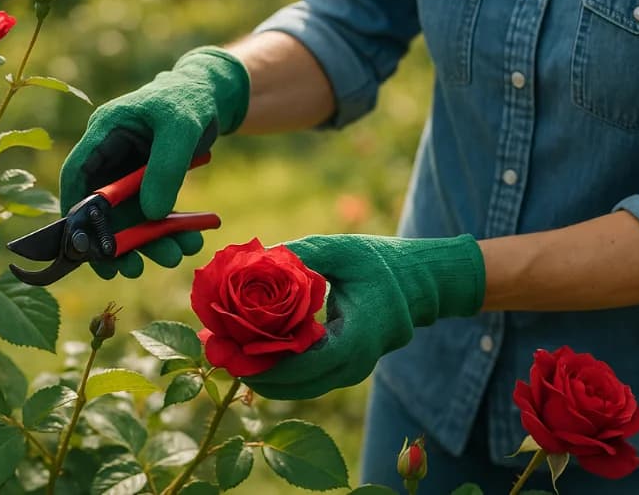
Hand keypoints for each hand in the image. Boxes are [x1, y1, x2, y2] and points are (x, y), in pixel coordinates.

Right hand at [59, 47, 248, 278]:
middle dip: (115, 240)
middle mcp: (111, 155)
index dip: (74, 209)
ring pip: (129, 215)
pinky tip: (188, 243)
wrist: (213, 95)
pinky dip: (168, 230)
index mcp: (105, 131)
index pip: (77, 173)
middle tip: (127, 270)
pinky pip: (152, 213)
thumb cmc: (190, 100)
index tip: (81, 242)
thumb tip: (153, 215)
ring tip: (172, 258)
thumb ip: (166, 169)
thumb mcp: (180, 129)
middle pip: (101, 205)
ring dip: (147, 241)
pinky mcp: (149, 182)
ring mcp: (129, 171)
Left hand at [244, 234, 484, 399]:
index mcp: (358, 338)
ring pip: (299, 387)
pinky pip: (307, 378)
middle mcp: (355, 364)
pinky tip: (248, 353)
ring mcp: (352, 371)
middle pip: (297, 384)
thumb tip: (258, 258)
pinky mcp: (344, 368)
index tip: (232, 352)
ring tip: (225, 355)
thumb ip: (303, 256)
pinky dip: (278, 369)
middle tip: (217, 354)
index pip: (305, 364)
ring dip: (263, 374)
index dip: (265, 363)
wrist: (421, 283)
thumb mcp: (341, 251)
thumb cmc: (381, 263)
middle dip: (254, 372)